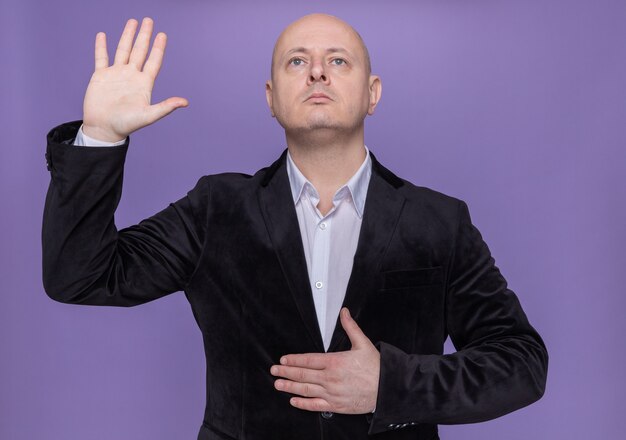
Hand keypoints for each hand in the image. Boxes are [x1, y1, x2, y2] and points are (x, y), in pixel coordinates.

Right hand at [82, 17, 187, 141]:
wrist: (104, 129)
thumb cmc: (126, 125)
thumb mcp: (148, 115)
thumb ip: (165, 107)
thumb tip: (185, 102)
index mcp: (144, 83)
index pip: (153, 61)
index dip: (158, 48)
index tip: (163, 34)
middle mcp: (131, 76)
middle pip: (139, 51)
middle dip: (144, 36)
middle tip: (149, 20)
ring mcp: (116, 75)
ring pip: (123, 50)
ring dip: (127, 36)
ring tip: (132, 22)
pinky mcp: (101, 76)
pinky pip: (101, 57)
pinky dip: (101, 46)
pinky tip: (103, 35)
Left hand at [270, 307, 379, 413]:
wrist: (387, 388)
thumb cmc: (376, 367)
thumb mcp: (363, 343)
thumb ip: (350, 327)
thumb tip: (344, 312)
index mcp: (335, 361)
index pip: (308, 360)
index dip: (293, 360)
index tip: (283, 360)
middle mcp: (330, 378)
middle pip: (303, 375)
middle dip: (286, 372)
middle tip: (274, 371)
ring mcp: (332, 393)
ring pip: (306, 390)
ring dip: (290, 387)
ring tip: (278, 384)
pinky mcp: (336, 405)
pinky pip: (315, 405)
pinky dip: (303, 403)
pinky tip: (294, 401)